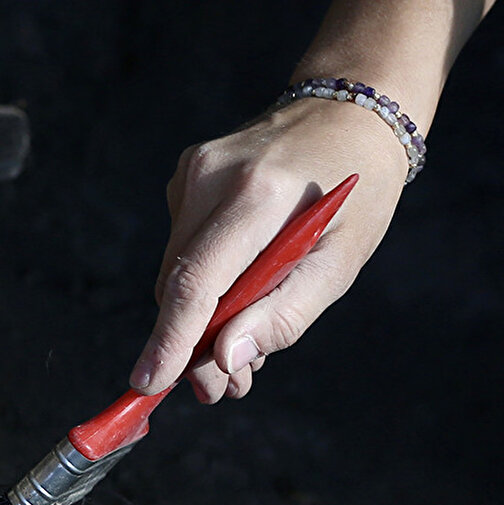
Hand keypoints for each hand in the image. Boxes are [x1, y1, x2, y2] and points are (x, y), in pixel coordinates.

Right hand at [129, 97, 407, 402]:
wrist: (348, 114)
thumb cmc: (355, 195)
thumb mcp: (339, 263)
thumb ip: (283, 315)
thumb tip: (225, 360)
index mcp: (258, 196)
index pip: (197, 280)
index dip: (171, 339)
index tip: (149, 383)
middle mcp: (213, 177)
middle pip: (179, 285)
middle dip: (194, 345)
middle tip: (225, 390)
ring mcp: (192, 171)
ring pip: (176, 271)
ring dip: (200, 318)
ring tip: (239, 349)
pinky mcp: (186, 173)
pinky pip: (183, 246)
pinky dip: (204, 281)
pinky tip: (237, 294)